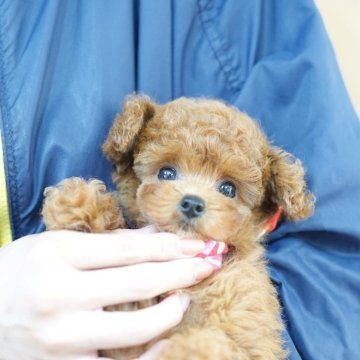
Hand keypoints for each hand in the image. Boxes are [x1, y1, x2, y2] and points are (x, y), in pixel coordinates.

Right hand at [0, 226, 215, 359]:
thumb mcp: (55, 244)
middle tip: (210, 263)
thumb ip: (108, 242)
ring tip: (185, 298)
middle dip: (183, 271)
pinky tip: (166, 339)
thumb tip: (156, 237)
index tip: (199, 243)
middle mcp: (59, 297)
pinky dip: (149, 354)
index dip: (170, 245)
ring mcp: (62, 339)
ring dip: (171, 311)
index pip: (129, 249)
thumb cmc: (18, 271)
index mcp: (57, 256)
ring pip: (136, 329)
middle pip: (139, 283)